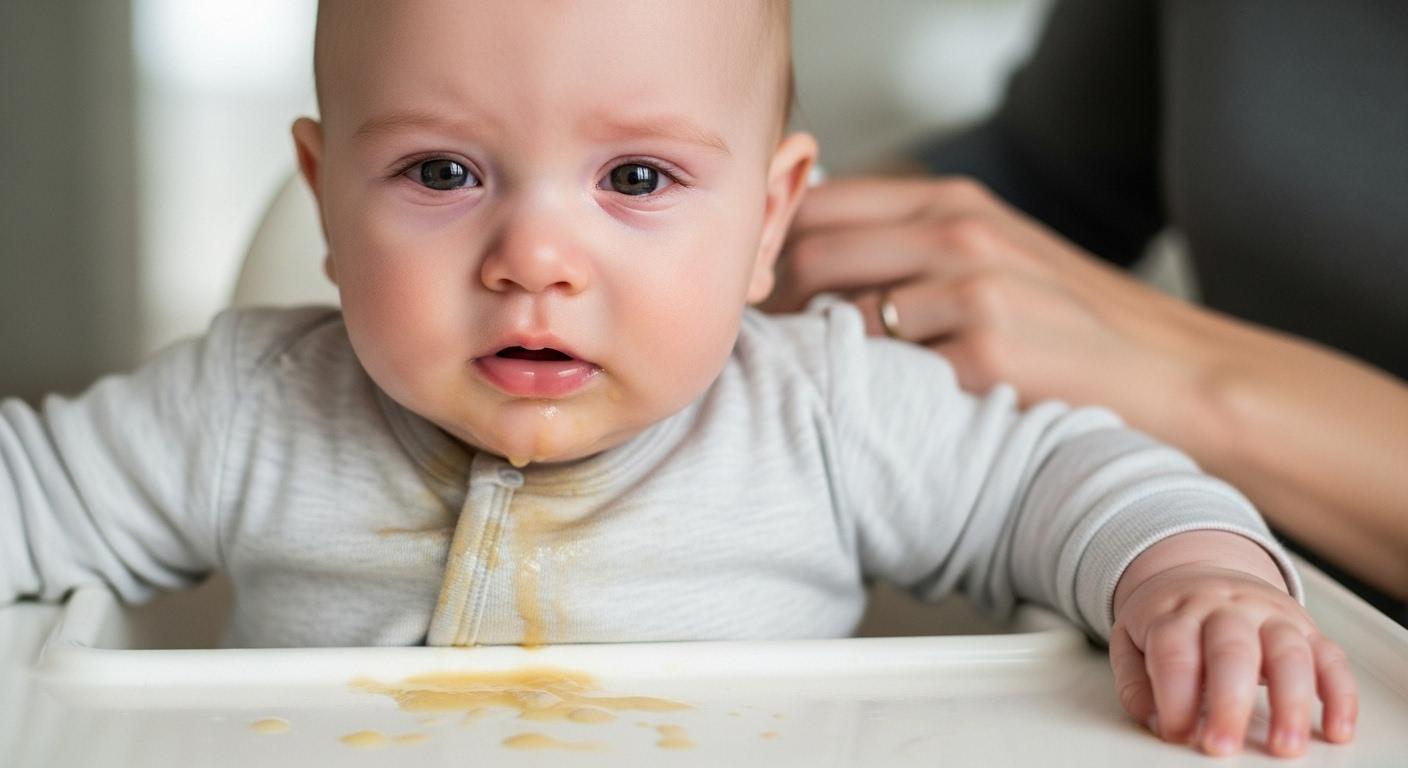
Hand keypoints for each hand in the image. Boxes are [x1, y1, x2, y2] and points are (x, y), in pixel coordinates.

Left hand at [765, 176, 1214, 439]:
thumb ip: (912, 243)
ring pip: (844, 313)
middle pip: (815, 255)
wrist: (1167, 374)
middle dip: (783, 303)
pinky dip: (875, 390)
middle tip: (784, 346)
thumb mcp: (994, 251)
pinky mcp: (986, 354)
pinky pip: (890, 371)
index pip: (820, 205)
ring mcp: (973, 292)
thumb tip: (811, 257)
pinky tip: (887, 408)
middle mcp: (959, 234)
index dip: (777, 249)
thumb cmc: (1069, 320)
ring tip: (833, 381)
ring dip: (825, 349)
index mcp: (953, 203)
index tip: (769, 291)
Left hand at [1110, 534, 1357, 756]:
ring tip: (1285, 747)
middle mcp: (1226, 609)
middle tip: (1222, 748)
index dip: (1175, 697)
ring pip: (1288, 652)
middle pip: (1232, 650)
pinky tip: (1336, 729)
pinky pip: (1331, 657)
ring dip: (1291, 703)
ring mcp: (1270, 615)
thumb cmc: (1165, 618)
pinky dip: (1340, 694)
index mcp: (1177, 612)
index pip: (1175, 652)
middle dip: (1230, 703)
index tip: (1177, 734)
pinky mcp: (1305, 629)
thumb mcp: (1131, 640)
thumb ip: (1136, 684)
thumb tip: (1158, 723)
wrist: (1197, 572)